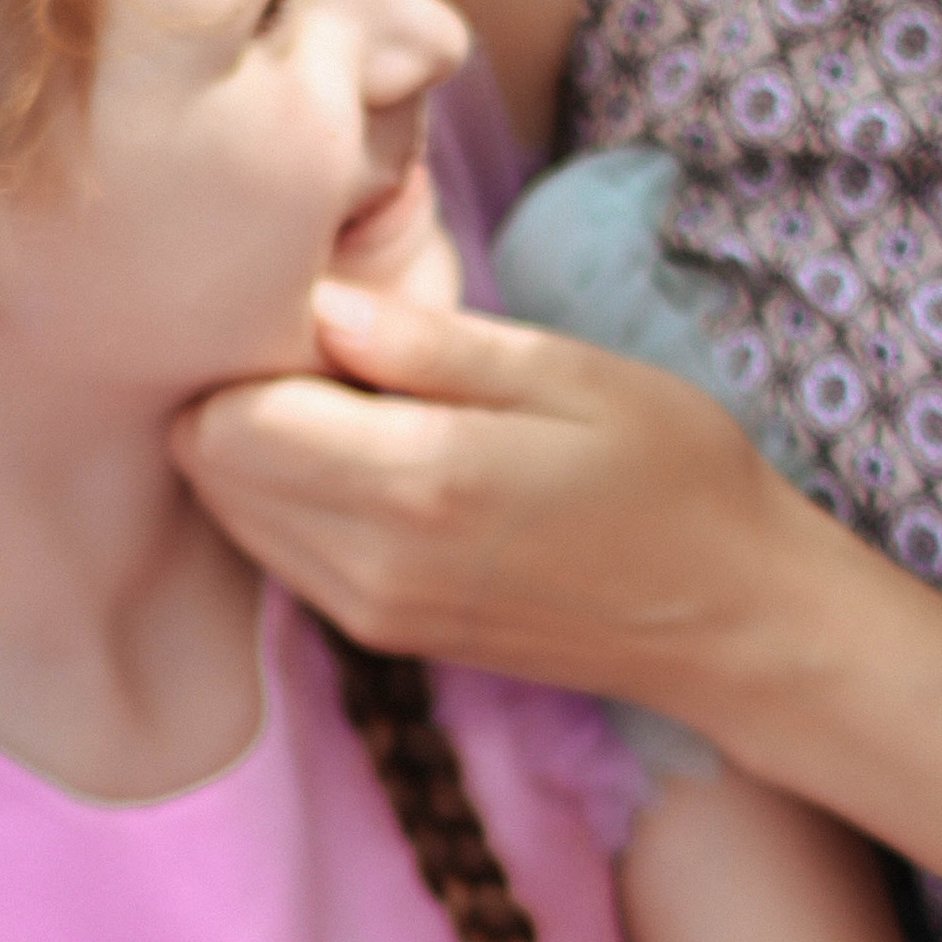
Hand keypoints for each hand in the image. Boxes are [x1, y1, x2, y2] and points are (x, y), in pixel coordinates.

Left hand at [174, 279, 799, 702]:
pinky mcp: (380, 636)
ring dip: (261, 451)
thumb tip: (319, 306)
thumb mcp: (574, 377)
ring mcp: (371, 613)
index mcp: (421, 481)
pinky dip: (290, 499)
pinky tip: (368, 462)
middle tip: (331, 351)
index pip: (231, 418)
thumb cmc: (673, 474)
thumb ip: (433, 346)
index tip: (314, 313)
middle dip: (242, 396)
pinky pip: (277, 554)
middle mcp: (374, 563)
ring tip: (357, 404)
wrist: (729, 620)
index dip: (250, 350)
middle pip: (212, 466)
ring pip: (232, 512)